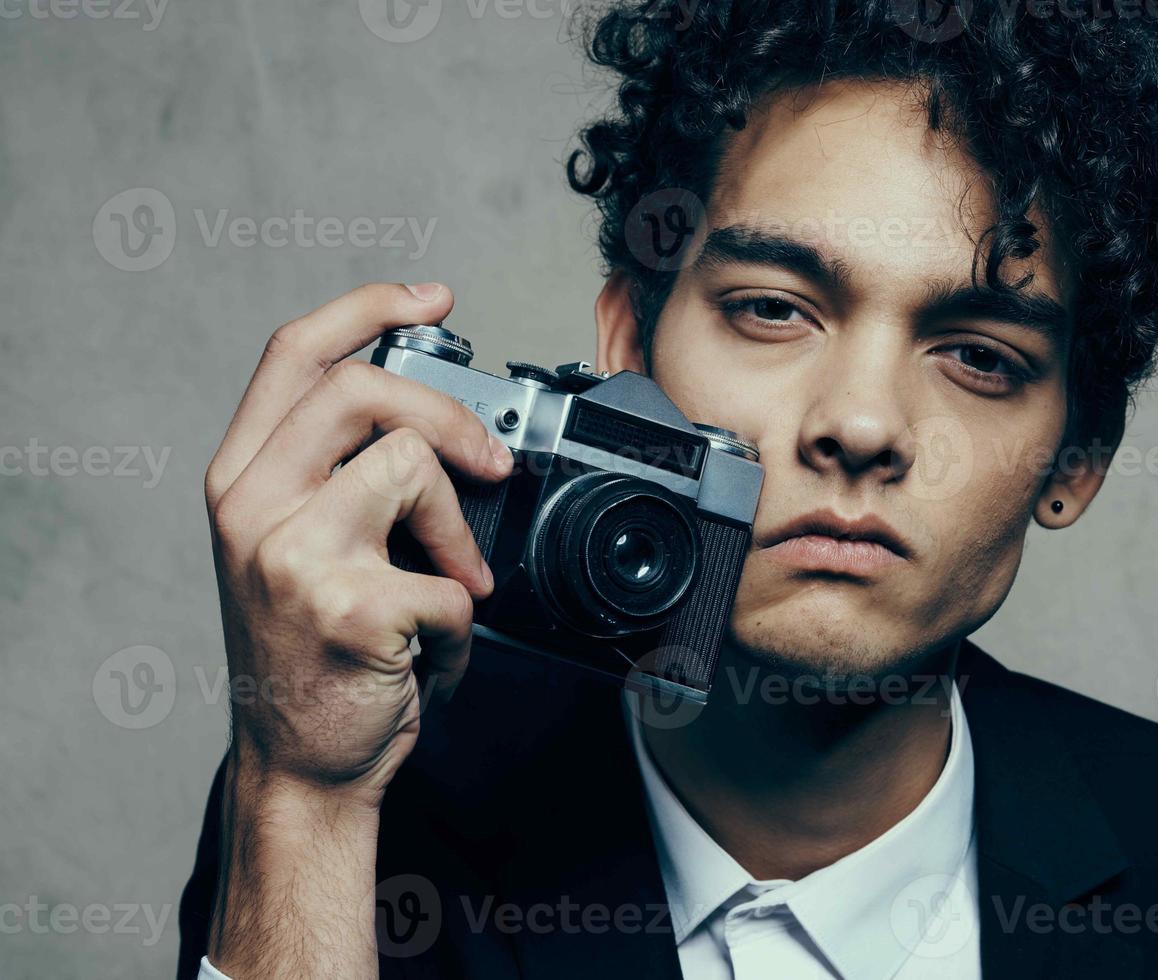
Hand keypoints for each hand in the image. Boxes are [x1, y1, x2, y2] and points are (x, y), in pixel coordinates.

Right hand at [204, 282, 511, 804]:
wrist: (301, 766)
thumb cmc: (311, 656)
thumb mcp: (296, 547)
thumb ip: (336, 475)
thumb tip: (438, 418)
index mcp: (240, 479)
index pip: (293, 353)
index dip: (366, 305)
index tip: (429, 296)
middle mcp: (252, 506)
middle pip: (360, 388)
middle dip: (449, 413)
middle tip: (493, 458)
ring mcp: (293, 555)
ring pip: (411, 466)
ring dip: (459, 530)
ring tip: (454, 581)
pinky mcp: (348, 608)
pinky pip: (448, 576)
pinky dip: (463, 619)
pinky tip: (432, 649)